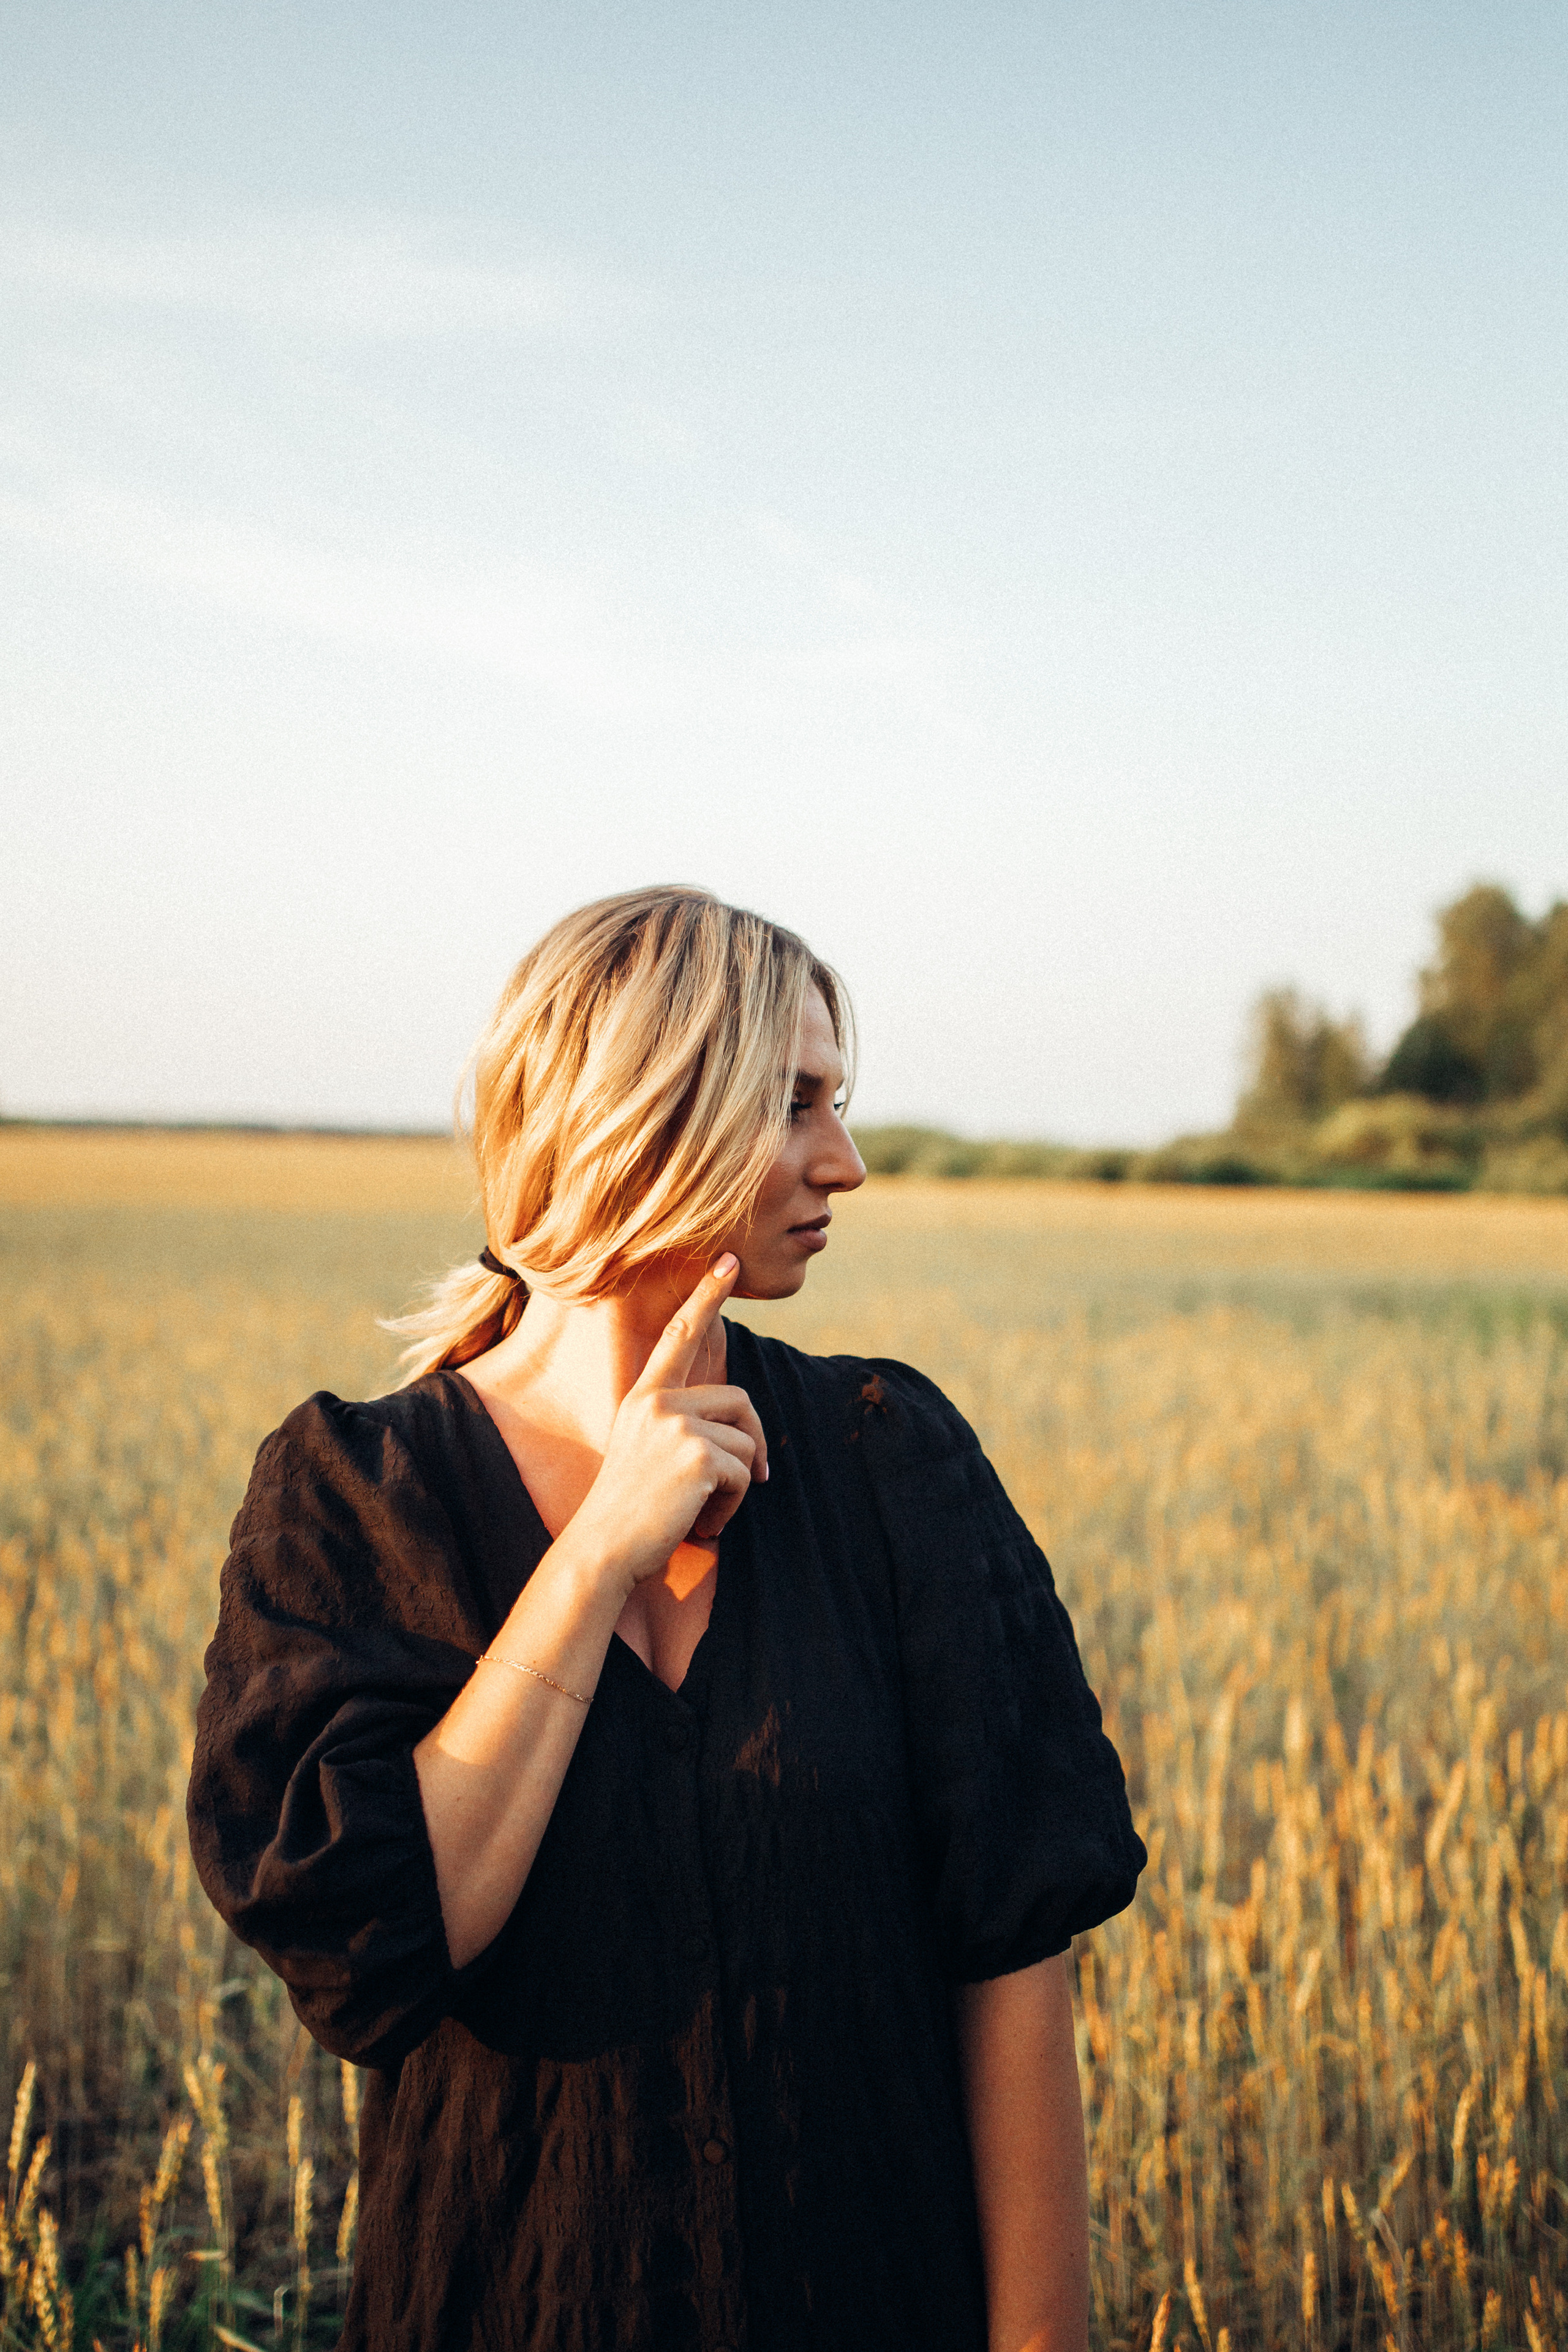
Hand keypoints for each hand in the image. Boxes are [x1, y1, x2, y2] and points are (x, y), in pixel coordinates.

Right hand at [569, 1255, 768, 1588]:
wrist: (603, 1548)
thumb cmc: (628, 1510)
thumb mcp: (647, 1453)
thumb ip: (683, 1428)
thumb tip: (744, 1434)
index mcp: (644, 1396)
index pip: (680, 1336)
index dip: (707, 1296)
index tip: (729, 1261)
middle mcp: (658, 1401)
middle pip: (739, 1401)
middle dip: (754, 1442)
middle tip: (749, 1481)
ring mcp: (676, 1425)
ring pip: (746, 1441)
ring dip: (738, 1484)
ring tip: (705, 1510)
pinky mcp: (697, 1454)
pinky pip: (744, 1472)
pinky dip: (734, 1503)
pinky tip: (705, 1523)